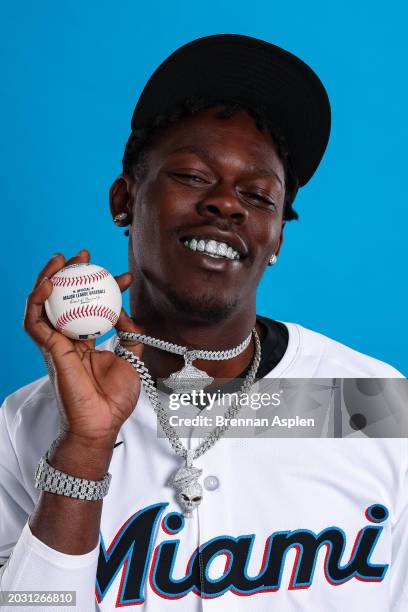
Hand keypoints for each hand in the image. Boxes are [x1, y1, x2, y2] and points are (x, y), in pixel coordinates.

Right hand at [24, 249, 143, 448]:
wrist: (103, 422)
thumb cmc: (114, 398)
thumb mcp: (132, 358)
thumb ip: (129, 333)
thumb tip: (124, 309)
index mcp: (86, 342)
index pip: (90, 307)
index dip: (105, 289)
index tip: (124, 278)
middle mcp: (68, 340)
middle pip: (64, 301)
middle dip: (72, 275)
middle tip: (85, 256)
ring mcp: (57, 344)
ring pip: (44, 305)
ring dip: (50, 280)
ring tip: (62, 259)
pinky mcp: (49, 350)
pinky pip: (35, 321)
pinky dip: (38, 300)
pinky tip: (49, 282)